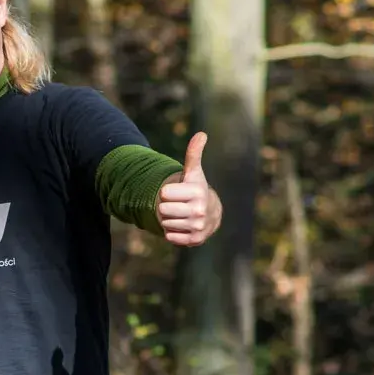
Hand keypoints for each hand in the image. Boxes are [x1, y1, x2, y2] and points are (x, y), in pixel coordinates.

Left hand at [158, 132, 222, 246]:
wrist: (211, 214)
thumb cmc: (197, 190)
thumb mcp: (194, 172)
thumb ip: (193, 154)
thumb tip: (201, 134)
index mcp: (197, 191)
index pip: (163, 194)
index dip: (167, 193)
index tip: (178, 192)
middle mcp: (199, 210)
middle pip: (162, 209)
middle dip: (167, 207)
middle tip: (179, 205)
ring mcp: (198, 226)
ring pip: (165, 223)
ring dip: (170, 220)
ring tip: (182, 215)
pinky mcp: (195, 240)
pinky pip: (170, 236)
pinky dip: (172, 233)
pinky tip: (183, 226)